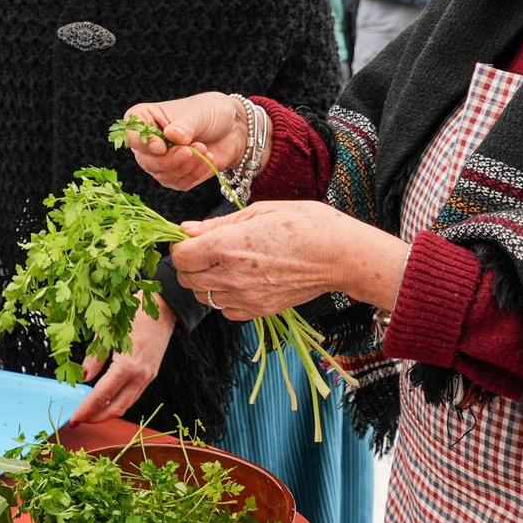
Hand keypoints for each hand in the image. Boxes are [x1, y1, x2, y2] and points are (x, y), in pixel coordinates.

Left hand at [66, 294, 175, 426]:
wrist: (163, 306)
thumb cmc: (134, 312)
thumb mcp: (108, 330)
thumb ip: (95, 356)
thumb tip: (83, 376)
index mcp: (128, 364)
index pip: (102, 395)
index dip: (86, 409)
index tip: (73, 418)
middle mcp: (140, 375)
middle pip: (116, 408)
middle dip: (96, 418)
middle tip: (78, 420)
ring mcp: (148, 376)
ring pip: (126, 404)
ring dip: (107, 413)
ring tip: (89, 414)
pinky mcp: (151, 374)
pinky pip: (133, 395)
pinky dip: (118, 402)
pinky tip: (106, 400)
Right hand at [117, 93, 243, 191]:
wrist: (234, 127)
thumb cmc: (211, 112)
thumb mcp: (198, 113)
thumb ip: (184, 126)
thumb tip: (172, 137)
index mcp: (144, 118)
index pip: (130, 134)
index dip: (143, 144)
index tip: (161, 147)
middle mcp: (148, 143)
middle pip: (146, 160)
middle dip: (169, 159)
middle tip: (189, 149)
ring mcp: (161, 161)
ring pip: (161, 175)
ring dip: (184, 166)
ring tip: (203, 149)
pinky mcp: (176, 176)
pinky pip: (179, 183)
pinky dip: (194, 173)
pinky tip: (207, 159)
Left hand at [170, 201, 409, 318]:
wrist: (341, 255)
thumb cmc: (306, 224)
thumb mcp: (260, 211)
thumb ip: (218, 224)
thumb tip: (186, 230)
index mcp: (228, 246)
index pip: (181, 257)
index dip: (181, 246)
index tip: (191, 239)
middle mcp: (232, 276)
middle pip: (187, 279)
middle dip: (189, 264)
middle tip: (206, 250)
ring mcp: (246, 297)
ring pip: (204, 297)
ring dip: (206, 281)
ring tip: (226, 264)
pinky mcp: (260, 311)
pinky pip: (226, 310)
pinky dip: (225, 298)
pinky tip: (240, 281)